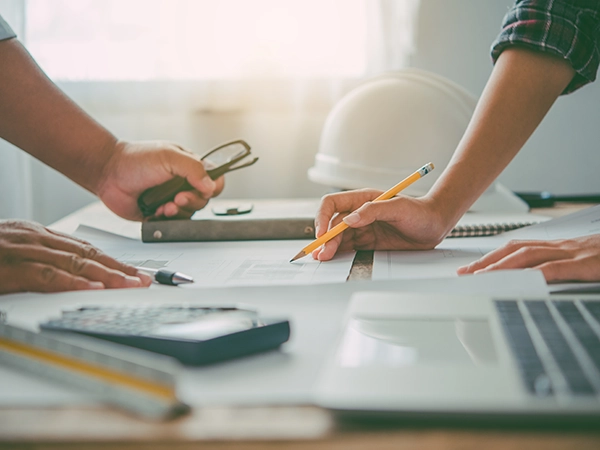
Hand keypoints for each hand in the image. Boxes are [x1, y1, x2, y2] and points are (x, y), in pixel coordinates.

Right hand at [0, 220, 151, 293]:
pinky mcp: (6, 268)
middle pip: (87, 254)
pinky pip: (45, 275)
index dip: (114, 261)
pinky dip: (72, 282)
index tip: (136, 273)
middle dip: (120, 268)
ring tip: (131, 286)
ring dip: (106, 276)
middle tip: (146, 281)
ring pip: (74, 263)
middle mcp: (32, 238)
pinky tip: (94, 289)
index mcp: (36, 234)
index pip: (85, 248)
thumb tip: (71, 275)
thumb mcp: (12, 252)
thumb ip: (40, 260)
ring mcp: (19, 250)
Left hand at [97, 141, 224, 220]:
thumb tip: (211, 186)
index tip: (203, 189)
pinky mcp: (160, 215)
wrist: (108, 173)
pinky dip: (166, 221)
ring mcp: (172, 200)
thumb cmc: (136, 159)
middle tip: (177, 197)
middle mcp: (183, 185)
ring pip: (189, 214)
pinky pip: (172, 224)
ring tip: (164, 206)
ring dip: (178, 212)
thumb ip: (194, 169)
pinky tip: (156, 212)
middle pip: (203, 201)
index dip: (214, 187)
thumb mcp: (169, 156)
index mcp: (190, 168)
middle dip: (191, 201)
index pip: (215, 180)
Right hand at [313, 189, 449, 260]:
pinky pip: (349, 248)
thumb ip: (373, 211)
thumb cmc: (420, 212)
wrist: (435, 225)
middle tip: (322, 254)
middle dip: (325, 239)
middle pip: (332, 224)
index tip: (322, 233)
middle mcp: (359, 213)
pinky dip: (339, 254)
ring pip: (338, 238)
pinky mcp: (368, 242)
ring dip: (329, 248)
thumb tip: (349, 220)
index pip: (332, 204)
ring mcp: (363, 228)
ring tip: (323, 259)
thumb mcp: (399, 208)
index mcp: (362, 199)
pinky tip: (334, 260)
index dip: (323, 217)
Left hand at [457, 234, 599, 281]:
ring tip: (479, 278)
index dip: (493, 256)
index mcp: (560, 247)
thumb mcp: (584, 264)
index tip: (473, 267)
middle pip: (514, 251)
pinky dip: (533, 275)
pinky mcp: (587, 264)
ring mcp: (574, 253)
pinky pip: (554, 269)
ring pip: (527, 256)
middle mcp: (562, 247)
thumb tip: (536, 281)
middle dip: (486, 262)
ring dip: (499, 267)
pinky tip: (517, 282)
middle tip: (465, 274)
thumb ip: (561, 269)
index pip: (518, 248)